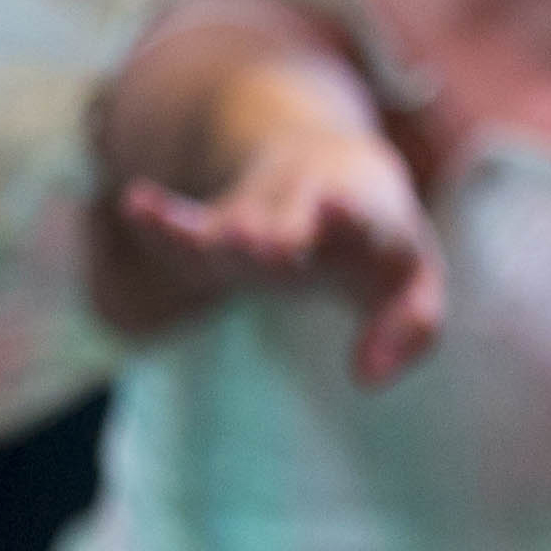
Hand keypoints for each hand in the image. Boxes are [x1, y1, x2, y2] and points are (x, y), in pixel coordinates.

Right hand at [107, 120, 446, 384]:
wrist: (339, 173)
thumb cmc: (381, 246)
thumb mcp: (413, 283)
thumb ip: (413, 327)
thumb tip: (368, 378)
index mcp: (367, 219)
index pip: (361, 218)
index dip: (348, 215)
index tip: (335, 209)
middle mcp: (310, 209)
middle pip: (289, 222)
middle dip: (277, 233)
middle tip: (264, 245)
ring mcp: (264, 215)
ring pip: (236, 225)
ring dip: (221, 235)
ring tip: (209, 241)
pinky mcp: (225, 225)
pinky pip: (190, 224)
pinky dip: (164, 219)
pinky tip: (136, 202)